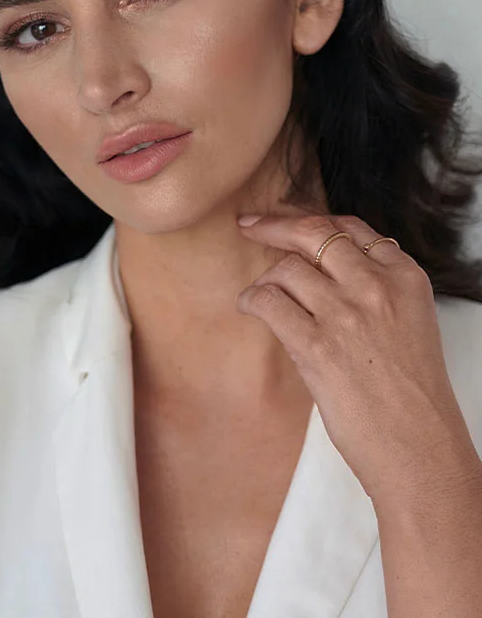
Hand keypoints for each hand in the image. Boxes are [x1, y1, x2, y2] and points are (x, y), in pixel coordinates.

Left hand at [235, 210, 478, 503]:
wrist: (421, 449)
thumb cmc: (413, 395)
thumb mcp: (410, 322)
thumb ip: (376, 287)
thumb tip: (326, 265)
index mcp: (405, 277)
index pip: (350, 227)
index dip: (312, 220)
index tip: (286, 220)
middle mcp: (376, 286)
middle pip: (313, 233)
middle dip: (274, 225)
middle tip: (249, 224)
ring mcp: (346, 313)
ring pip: (286, 268)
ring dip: (266, 279)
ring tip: (261, 296)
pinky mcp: (317, 346)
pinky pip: (269, 301)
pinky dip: (252, 300)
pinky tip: (250, 308)